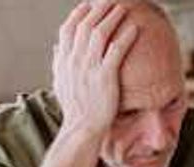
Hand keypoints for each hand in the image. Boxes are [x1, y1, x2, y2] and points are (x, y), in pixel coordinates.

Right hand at [51, 1, 138, 138]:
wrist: (82, 128)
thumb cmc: (74, 108)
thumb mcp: (60, 83)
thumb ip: (59, 62)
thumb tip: (57, 46)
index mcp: (64, 61)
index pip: (68, 28)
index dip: (79, 13)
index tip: (89, 4)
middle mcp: (75, 61)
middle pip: (86, 26)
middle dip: (99, 9)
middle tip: (110, 1)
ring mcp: (90, 68)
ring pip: (101, 33)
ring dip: (113, 17)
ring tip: (123, 8)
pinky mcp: (106, 77)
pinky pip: (117, 50)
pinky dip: (126, 36)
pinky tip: (135, 28)